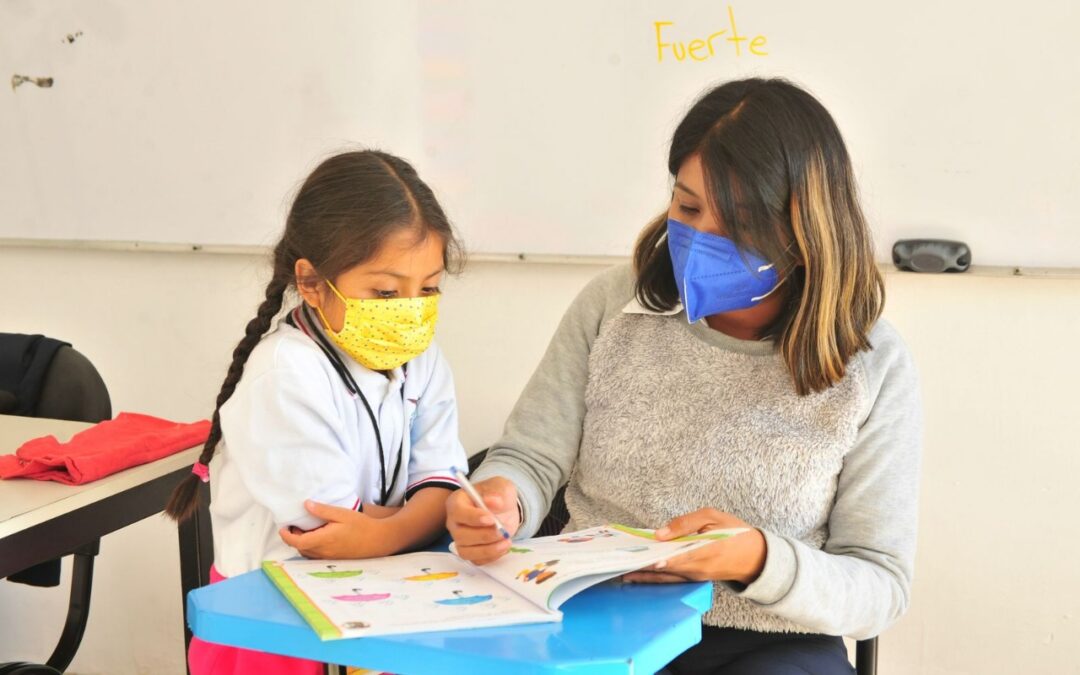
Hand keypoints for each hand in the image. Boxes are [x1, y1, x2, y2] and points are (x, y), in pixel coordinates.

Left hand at [279, 500, 397, 558]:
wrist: (378, 540)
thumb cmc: (362, 525)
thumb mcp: (342, 513)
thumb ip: (323, 510)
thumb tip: (306, 505)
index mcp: (324, 539)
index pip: (297, 542)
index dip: (286, 536)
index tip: (283, 527)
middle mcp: (324, 551)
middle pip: (300, 548)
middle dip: (292, 538)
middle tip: (293, 525)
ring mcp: (329, 557)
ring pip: (307, 553)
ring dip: (301, 543)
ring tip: (304, 529)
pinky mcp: (334, 558)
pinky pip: (315, 555)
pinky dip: (310, 547)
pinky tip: (316, 536)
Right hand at [446, 476, 520, 564]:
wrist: (504, 508)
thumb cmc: (498, 494)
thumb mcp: (502, 486)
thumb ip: (498, 492)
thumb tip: (494, 502)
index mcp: (457, 502)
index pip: (458, 512)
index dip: (473, 517)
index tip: (491, 519)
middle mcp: (454, 522)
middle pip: (460, 535)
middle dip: (484, 536)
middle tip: (503, 532)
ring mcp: (460, 539)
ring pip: (466, 551)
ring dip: (488, 550)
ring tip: (507, 541)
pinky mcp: (470, 551)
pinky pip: (476, 560)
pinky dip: (491, 557)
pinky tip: (503, 547)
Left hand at [621, 508, 765, 585]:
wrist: (755, 556)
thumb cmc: (733, 532)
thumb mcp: (712, 516)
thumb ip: (686, 523)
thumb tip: (660, 533)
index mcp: (705, 551)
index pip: (676, 557)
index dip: (658, 559)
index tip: (641, 559)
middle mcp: (697, 569)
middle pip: (665, 570)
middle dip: (643, 567)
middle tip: (619, 564)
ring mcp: (695, 577)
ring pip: (665, 578)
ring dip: (644, 575)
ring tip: (622, 571)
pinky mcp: (694, 579)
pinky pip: (671, 579)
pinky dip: (654, 577)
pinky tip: (639, 574)